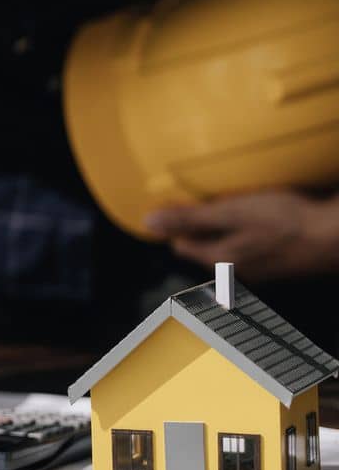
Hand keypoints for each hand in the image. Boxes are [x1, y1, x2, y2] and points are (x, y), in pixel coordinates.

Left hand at [147, 190, 338, 281]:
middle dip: (201, 225)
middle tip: (206, 197)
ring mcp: (259, 270)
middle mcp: (235, 271)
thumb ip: (190, 218)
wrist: (336, 238)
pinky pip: (253, 246)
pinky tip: (264, 216)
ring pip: (230, 247)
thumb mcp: (232, 213)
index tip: (178, 201)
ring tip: (236, 202)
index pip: (180, 245)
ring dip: (227, 227)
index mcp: (218, 260)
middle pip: (204, 247)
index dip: (176, 223)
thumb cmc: (286, 222)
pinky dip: (251, 231)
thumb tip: (150, 221)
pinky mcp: (279, 263)